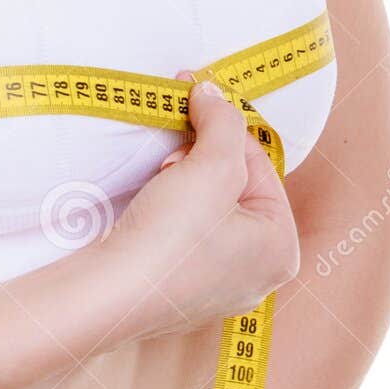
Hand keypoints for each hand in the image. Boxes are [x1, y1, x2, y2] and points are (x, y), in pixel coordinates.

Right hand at [97, 79, 299, 340]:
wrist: (107, 295)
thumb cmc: (171, 237)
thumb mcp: (211, 165)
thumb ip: (222, 122)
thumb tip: (213, 93)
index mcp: (282, 250)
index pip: (262, 167)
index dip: (226, 130)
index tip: (194, 100)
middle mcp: (257, 276)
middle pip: (235, 190)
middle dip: (202, 161)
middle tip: (172, 158)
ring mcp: (216, 289)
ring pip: (207, 212)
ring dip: (183, 183)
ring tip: (160, 180)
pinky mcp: (177, 293)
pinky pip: (183, 239)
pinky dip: (168, 215)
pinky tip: (149, 208)